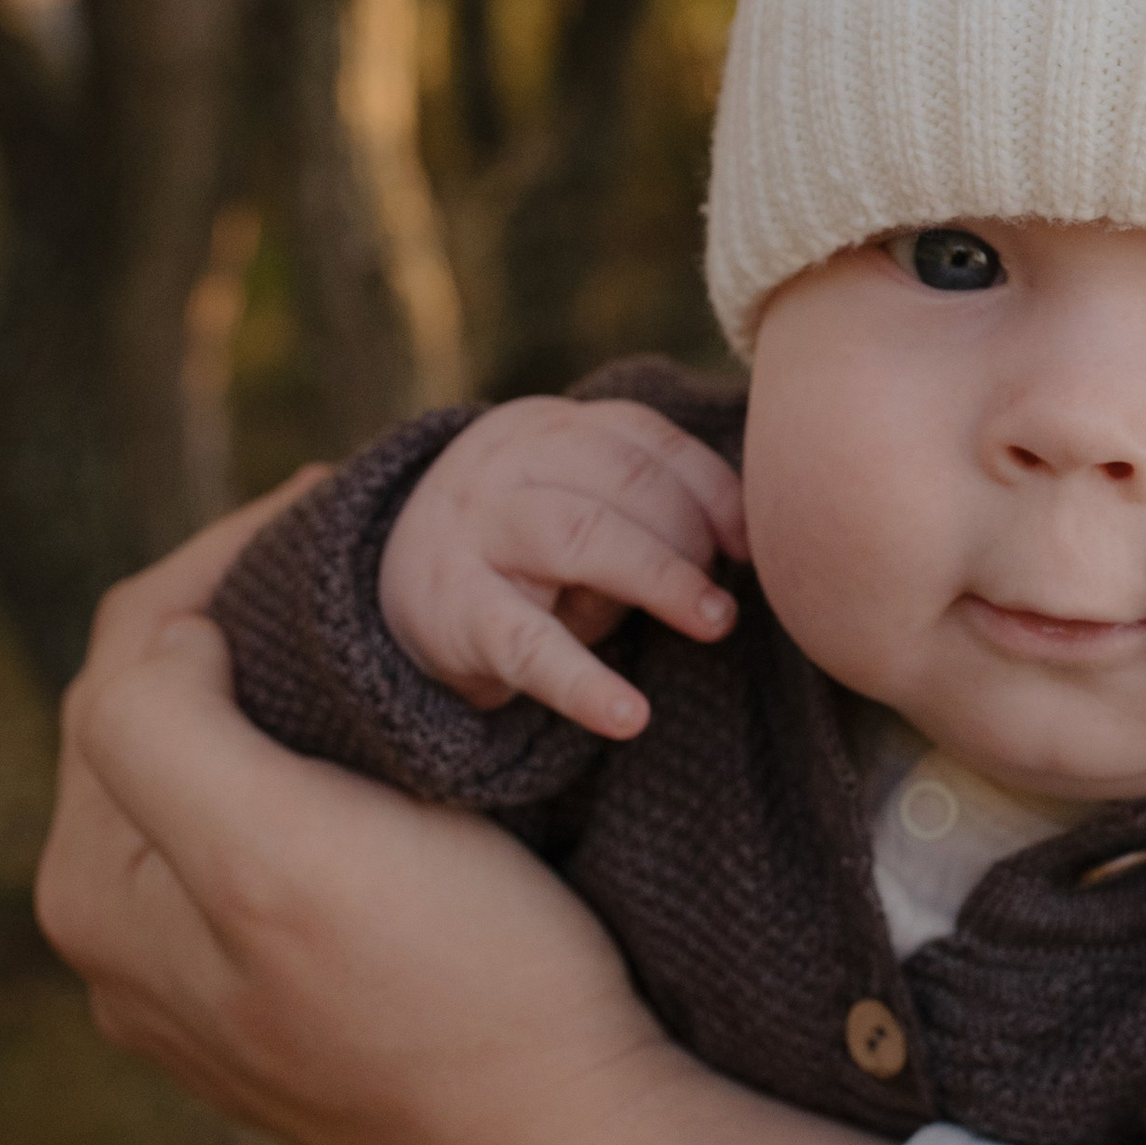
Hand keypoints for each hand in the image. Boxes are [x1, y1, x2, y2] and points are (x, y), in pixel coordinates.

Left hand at [37, 505, 888, 1144]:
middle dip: (251, 615)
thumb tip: (166, 644)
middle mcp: (131, 943)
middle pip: (165, 714)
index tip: (339, 496)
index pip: (123, 664)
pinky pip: (284, 835)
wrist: (577, 1138)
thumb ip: (164, 730)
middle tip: (366, 542)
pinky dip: (329, 756)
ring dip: (291, 681)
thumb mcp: (275, 850)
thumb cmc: (452, 988)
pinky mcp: (300, 990)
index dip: (221, 556)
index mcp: (97, 894)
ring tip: (386, 615)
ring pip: (227, 768)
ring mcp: (214, 975)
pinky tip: (402, 734)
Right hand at [378, 398, 746, 737]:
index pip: (646, 439)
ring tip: (713, 622)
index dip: (713, 490)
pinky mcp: (454, 612)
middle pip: (621, 479)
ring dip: (660, 578)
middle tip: (722, 598)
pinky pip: (526, 646)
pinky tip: (630, 716)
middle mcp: (505, 464)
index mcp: (548, 428)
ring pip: (578, 535)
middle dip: (689, 535)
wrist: (394, 586)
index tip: (751, 545)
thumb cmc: (527, 550)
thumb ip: (652, 507)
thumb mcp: (582, 508)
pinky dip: (583, 683)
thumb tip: (748, 541)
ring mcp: (473, 532)